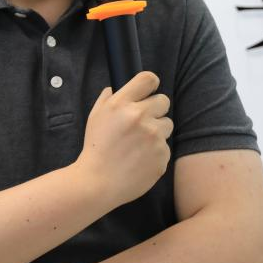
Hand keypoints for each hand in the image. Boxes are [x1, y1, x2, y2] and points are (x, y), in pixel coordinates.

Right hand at [76, 70, 172, 207]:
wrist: (98, 182)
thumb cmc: (96, 149)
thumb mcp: (95, 117)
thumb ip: (107, 98)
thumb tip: (116, 88)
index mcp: (122, 104)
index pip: (148, 79)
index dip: (151, 84)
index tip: (149, 92)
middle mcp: (140, 117)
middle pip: (164, 101)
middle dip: (155, 109)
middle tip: (143, 123)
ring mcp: (153, 136)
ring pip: (167, 124)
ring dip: (157, 131)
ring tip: (139, 144)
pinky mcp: (162, 155)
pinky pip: (165, 146)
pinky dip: (156, 152)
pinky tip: (140, 159)